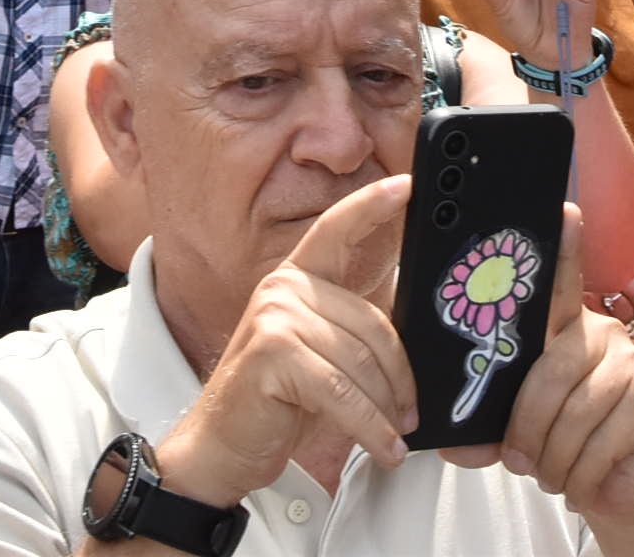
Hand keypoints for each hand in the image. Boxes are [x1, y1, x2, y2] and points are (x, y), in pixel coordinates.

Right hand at [154, 177, 417, 506]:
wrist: (221, 445)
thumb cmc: (278, 401)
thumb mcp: (319, 356)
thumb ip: (352, 332)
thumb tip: (412, 340)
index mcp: (296, 278)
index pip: (336, 228)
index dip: (372, 204)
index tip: (408, 186)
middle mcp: (283, 287)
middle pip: (371, 322)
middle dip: (400, 377)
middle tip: (412, 411)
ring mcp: (275, 317)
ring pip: (360, 362)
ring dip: (385, 410)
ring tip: (395, 435)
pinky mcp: (272, 353)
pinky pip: (342, 392)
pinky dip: (369, 426)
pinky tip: (384, 446)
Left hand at [453, 204, 633, 524]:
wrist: (622, 489)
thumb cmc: (564, 446)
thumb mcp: (518, 435)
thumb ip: (485, 432)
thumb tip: (449, 443)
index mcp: (565, 332)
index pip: (562, 285)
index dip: (564, 248)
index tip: (564, 209)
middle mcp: (602, 335)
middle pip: (549, 373)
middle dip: (526, 430)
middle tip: (521, 460)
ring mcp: (632, 366)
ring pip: (572, 415)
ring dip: (553, 461)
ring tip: (554, 473)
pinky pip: (598, 445)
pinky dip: (580, 478)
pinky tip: (583, 482)